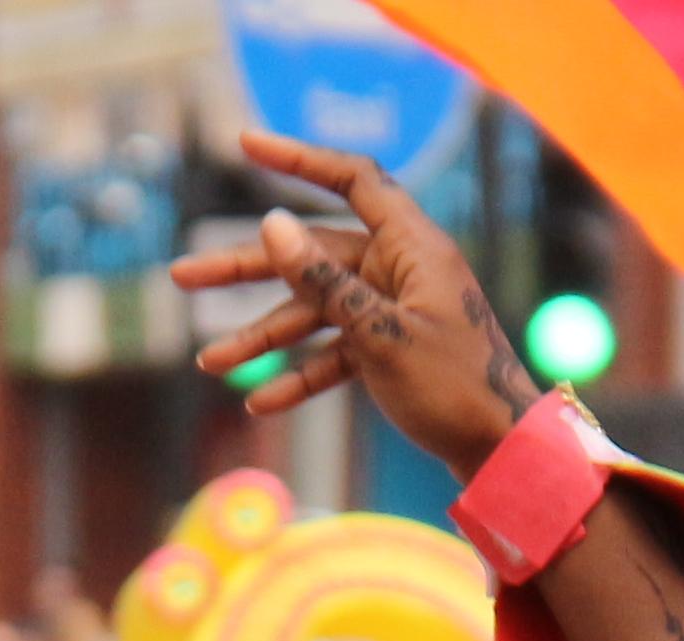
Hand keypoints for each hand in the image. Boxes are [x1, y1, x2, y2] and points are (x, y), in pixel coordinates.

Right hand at [168, 131, 541, 471]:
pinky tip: (261, 404)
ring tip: (209, 362)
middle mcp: (399, 269)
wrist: (501, 450)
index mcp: (411, 247)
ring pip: (314, 311)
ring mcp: (392, 310)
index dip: (298, 159)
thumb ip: (324, 284)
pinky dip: (301, 375)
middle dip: (246, 270)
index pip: (352, 180)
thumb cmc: (454, 387)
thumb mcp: (381, 335)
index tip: (246, 145)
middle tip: (182, 275)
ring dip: (262, 337)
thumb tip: (272, 225)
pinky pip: (334, 353)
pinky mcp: (389, 350)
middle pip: (311, 254)